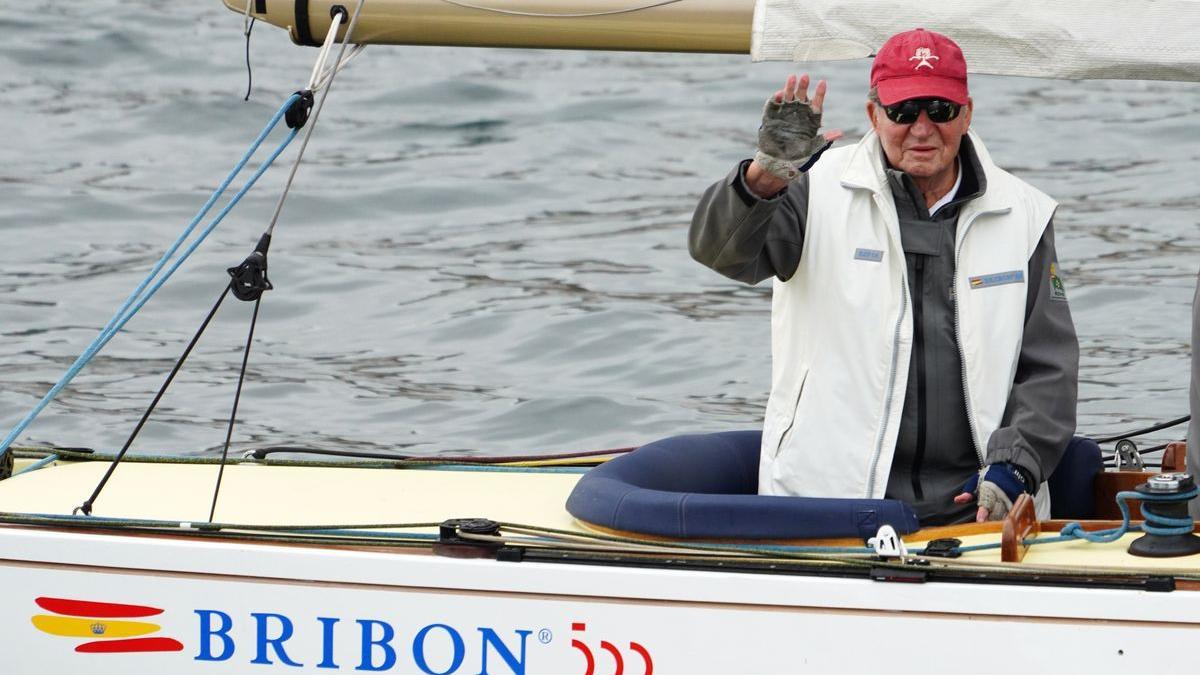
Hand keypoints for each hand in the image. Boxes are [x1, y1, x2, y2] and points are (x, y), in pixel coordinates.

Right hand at [750, 74, 843, 189]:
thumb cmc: (798, 155)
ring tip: (792, 78)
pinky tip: (778, 94)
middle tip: (805, 77)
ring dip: (789, 87)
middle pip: (802, 96)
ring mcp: (785, 113)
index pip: (817, 103)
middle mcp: (798, 113)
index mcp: (810, 118)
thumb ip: (824, 139)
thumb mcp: (813, 148)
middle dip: (803, 86)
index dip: (820, 93)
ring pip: (788, 97)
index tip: (823, 83)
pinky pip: (773, 105)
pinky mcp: (772, 116)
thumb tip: (840, 133)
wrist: (779, 162)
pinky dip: (775, 99)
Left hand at [953, 463, 1029, 522]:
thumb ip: (968, 492)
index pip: (986, 503)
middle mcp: (1002, 494)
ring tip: (991, 526)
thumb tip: (957, 500)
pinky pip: (1013, 514)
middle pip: (996, 512)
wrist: (1010, 470)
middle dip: (990, 520)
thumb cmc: (990, 476)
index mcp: (990, 488)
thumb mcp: (977, 480)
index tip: (980, 521)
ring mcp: (1011, 499)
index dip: (983, 513)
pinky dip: (1007, 520)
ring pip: (1005, 515)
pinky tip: (1003, 525)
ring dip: (998, 521)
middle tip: (984, 526)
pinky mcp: (1017, 503)